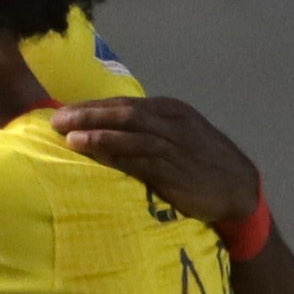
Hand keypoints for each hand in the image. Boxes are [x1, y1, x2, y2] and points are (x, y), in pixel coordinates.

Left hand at [47, 96, 264, 235]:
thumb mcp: (179, 138)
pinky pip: (137, 159)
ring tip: (67, 136)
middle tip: (55, 120)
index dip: (91, 107)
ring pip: (128, 133)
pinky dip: (113, 154)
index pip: (124, 105)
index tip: (63, 111)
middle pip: (122, 114)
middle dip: (87, 115)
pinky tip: (93, 154)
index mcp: (170, 110)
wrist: (238, 188)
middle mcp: (170, 122)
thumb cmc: (203, 164)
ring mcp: (173, 145)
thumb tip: (110, 133)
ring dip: (96, 133)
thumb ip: (149, 132)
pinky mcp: (173, 170)